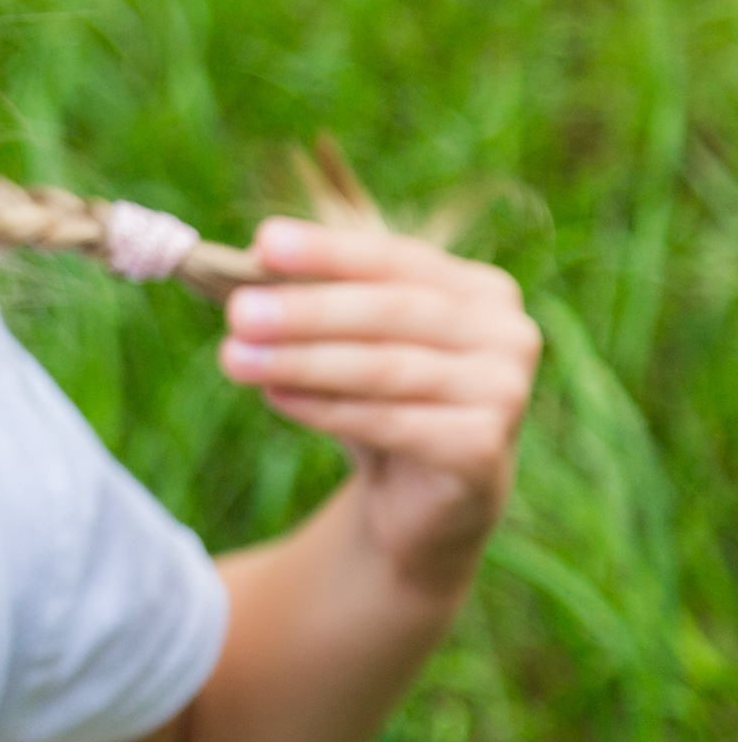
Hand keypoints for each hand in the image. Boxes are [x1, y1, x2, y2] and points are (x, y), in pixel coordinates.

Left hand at [217, 219, 540, 595]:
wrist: (425, 498)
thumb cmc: (383, 401)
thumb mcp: (351, 345)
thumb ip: (315, 303)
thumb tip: (244, 267)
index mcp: (479, 291)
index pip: (397, 259)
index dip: (330, 251)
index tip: (265, 242)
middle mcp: (505, 334)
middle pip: (392, 311)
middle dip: (307, 310)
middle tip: (238, 312)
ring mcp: (503, 393)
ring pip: (386, 369)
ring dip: (303, 361)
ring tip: (235, 358)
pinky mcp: (481, 449)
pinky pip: (389, 423)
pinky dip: (325, 409)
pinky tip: (275, 397)